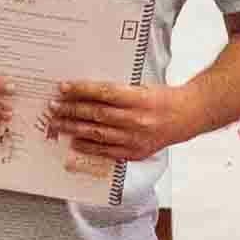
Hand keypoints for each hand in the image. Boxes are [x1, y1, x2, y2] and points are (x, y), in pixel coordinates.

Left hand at [43, 78, 179, 160]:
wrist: (186, 117)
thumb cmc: (163, 98)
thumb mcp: (141, 86)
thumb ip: (116, 91)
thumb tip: (85, 92)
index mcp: (139, 99)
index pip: (103, 93)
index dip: (81, 90)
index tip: (63, 88)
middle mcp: (136, 120)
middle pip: (96, 115)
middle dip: (71, 110)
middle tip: (53, 107)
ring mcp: (135, 139)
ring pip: (97, 133)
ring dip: (74, 128)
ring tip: (57, 123)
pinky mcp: (135, 152)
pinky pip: (107, 151)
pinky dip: (89, 146)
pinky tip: (75, 142)